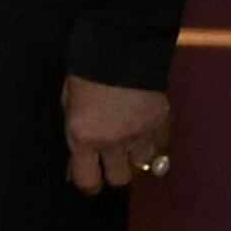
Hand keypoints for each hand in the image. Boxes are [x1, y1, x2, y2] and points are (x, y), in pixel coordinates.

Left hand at [63, 76, 171, 192]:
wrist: (120, 47)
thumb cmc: (85, 71)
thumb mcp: (68, 102)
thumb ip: (75, 131)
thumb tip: (77, 157)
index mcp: (84, 136)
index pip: (88, 180)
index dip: (89, 184)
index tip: (90, 181)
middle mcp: (114, 142)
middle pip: (120, 179)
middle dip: (114, 171)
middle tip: (110, 158)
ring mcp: (141, 135)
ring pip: (143, 165)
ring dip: (135, 157)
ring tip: (129, 140)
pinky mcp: (163, 124)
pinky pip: (161, 148)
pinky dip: (155, 144)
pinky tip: (146, 131)